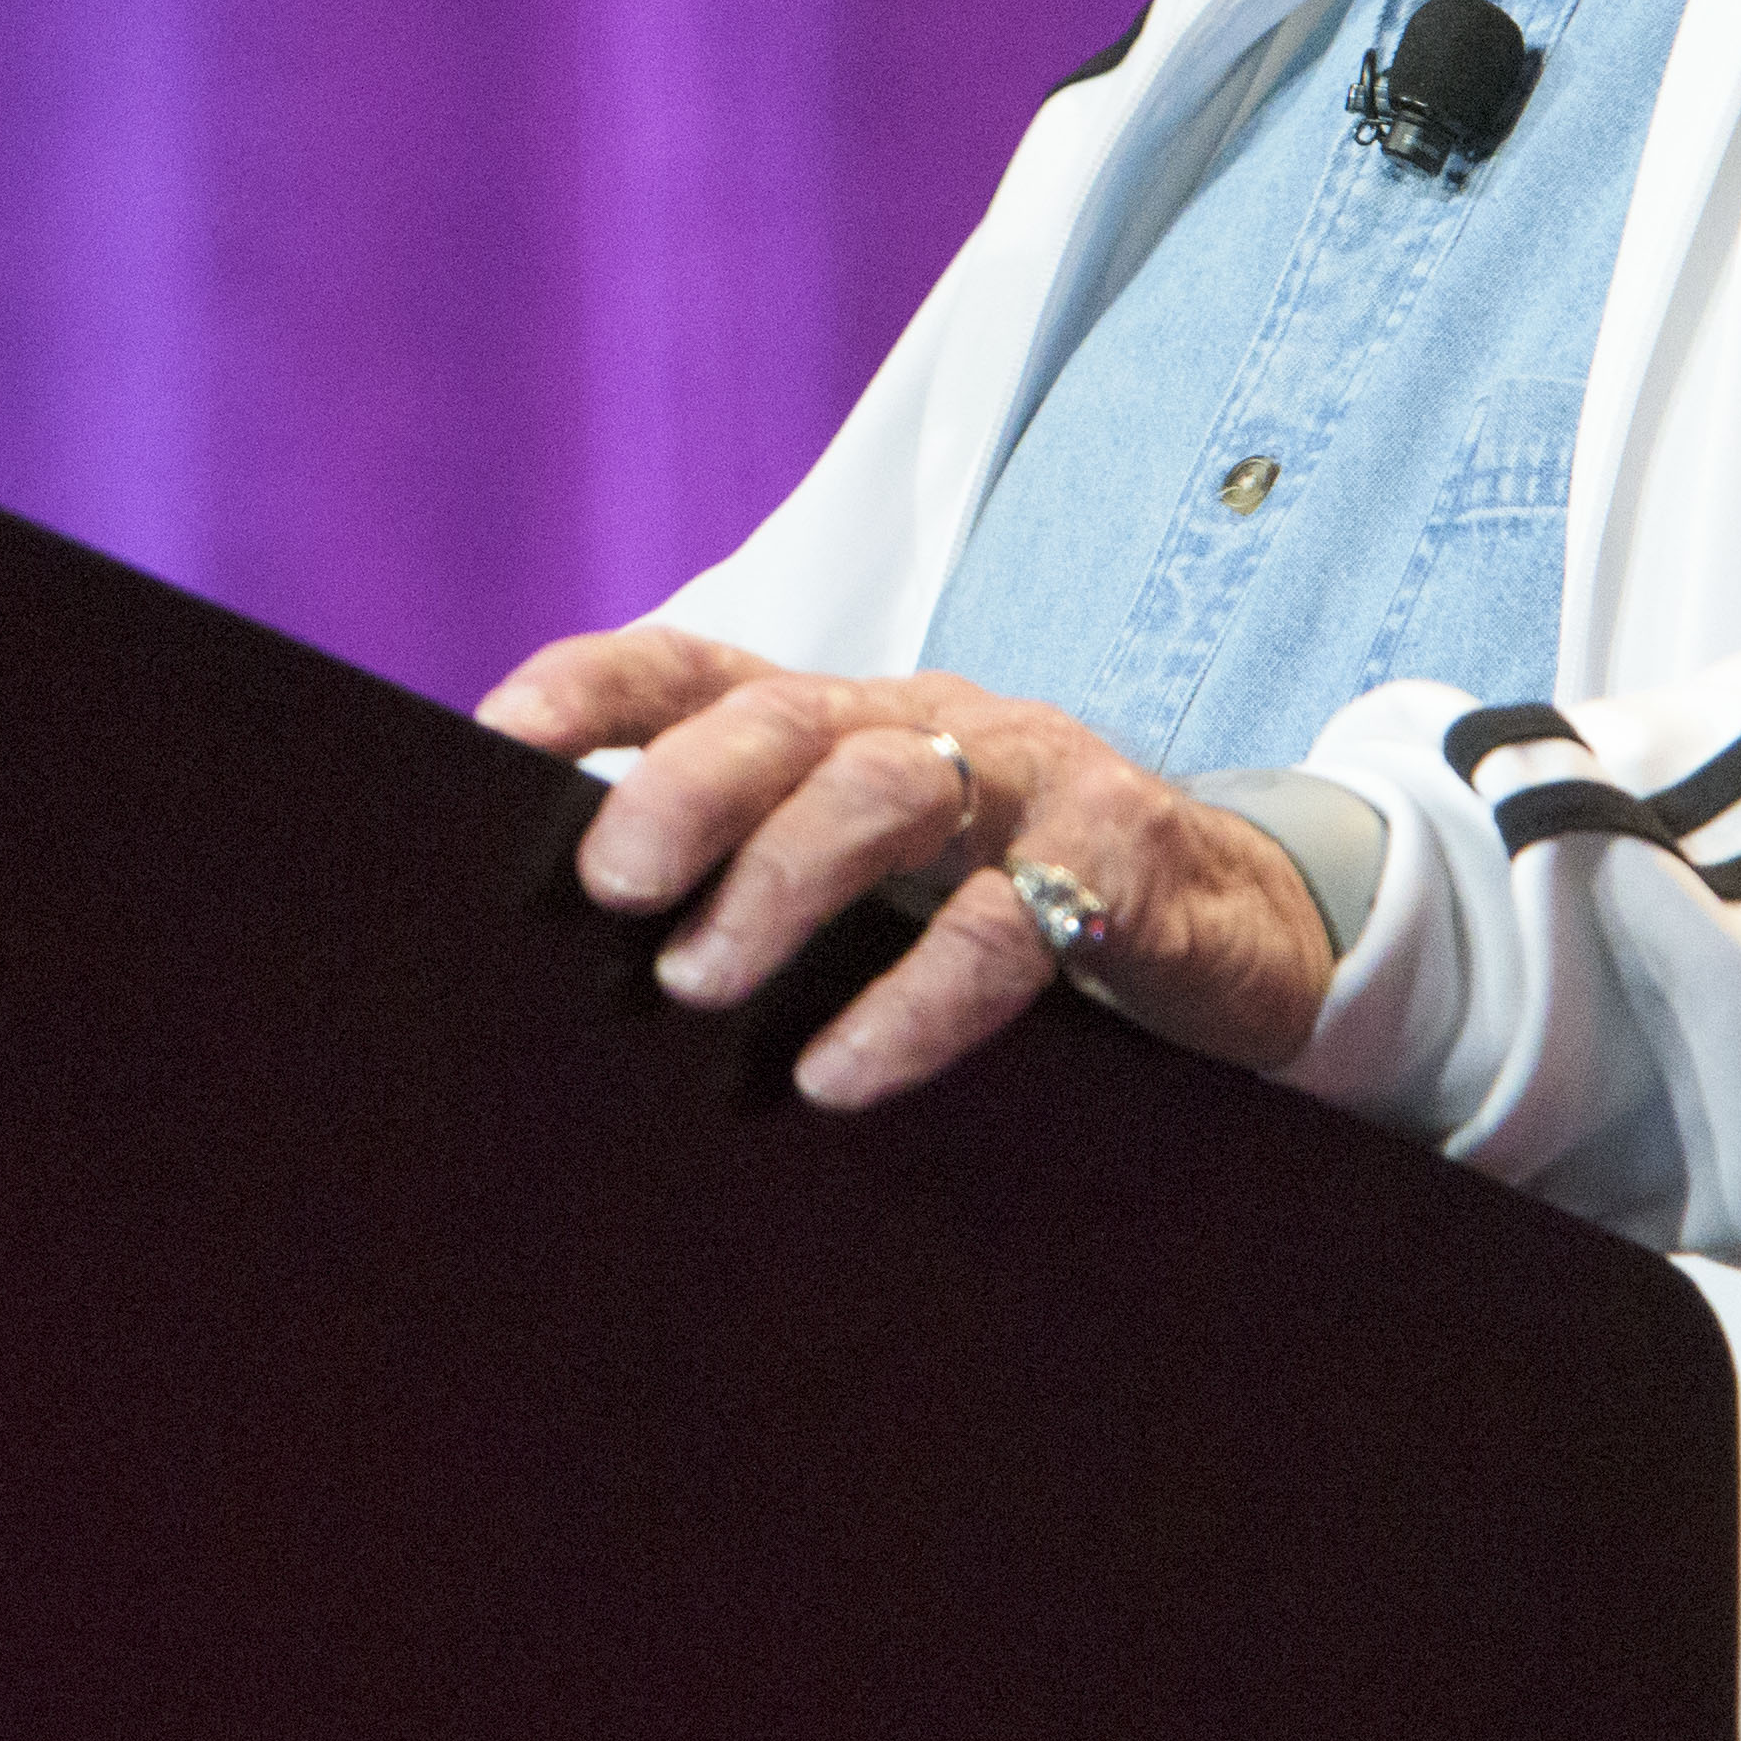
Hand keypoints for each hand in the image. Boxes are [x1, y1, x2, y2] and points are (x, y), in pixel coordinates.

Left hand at [473, 624, 1340, 1108]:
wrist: (1249, 933)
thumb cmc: (1018, 912)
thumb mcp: (884, 885)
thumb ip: (760, 888)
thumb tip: (577, 964)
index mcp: (847, 724)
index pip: (701, 667)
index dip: (594, 688)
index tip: (492, 740)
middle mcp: (929, 726)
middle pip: (784, 716)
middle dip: (684, 790)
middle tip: (608, 886)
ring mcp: (1030, 783)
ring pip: (888, 789)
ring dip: (780, 883)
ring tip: (696, 989)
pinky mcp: (1121, 866)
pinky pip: (1009, 924)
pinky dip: (914, 1002)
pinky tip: (841, 1073)